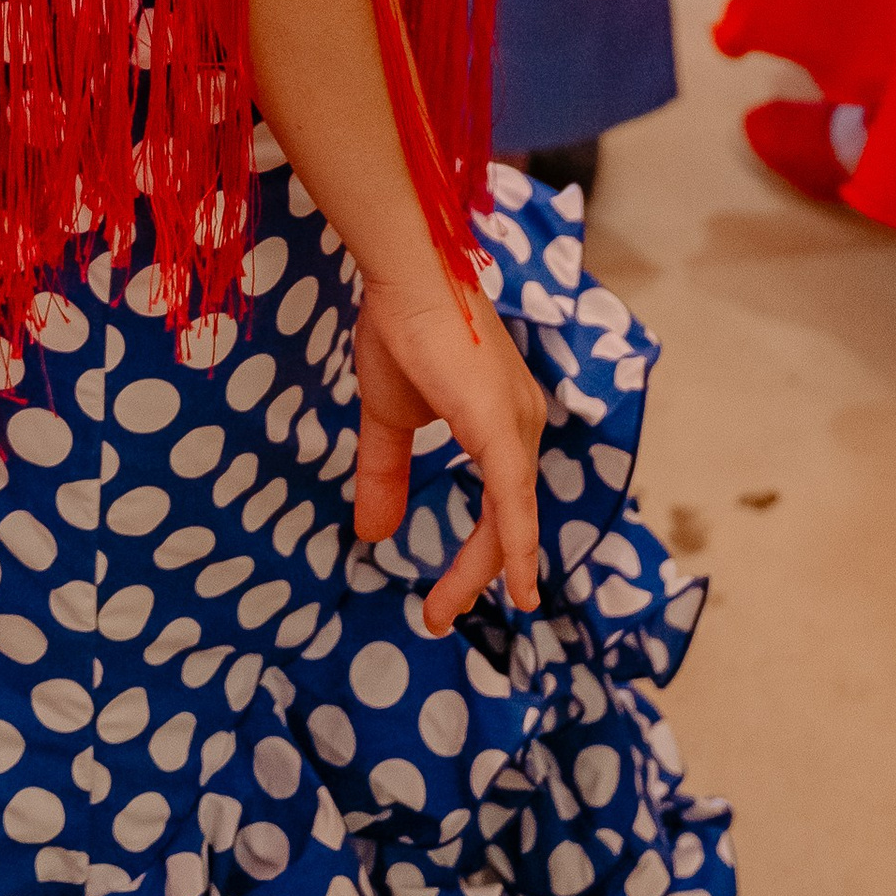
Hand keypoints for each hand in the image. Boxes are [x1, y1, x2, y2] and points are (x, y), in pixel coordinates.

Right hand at [350, 271, 545, 632]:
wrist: (406, 277)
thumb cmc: (402, 330)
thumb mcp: (389, 419)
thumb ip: (387, 475)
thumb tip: (371, 535)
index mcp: (504, 420)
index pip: (500, 506)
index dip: (475, 558)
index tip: (442, 602)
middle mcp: (524, 422)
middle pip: (507, 520)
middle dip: (474, 574)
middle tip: (436, 618)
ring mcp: (519, 423)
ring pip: (510, 519)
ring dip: (481, 571)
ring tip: (443, 613)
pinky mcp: (504, 425)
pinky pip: (513, 501)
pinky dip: (518, 547)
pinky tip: (519, 586)